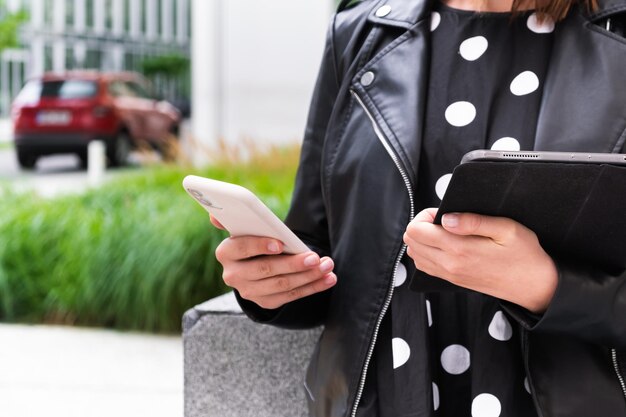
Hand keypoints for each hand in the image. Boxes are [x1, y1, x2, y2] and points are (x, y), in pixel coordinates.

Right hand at [211, 215, 336, 309]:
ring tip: (327, 265)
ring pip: (282, 285)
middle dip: (293, 263)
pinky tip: (328, 279)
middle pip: (266, 269)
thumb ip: (234, 220)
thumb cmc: (254, 239)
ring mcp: (249, 292)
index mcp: (226, 252)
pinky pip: (291, 296)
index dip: (260, 245)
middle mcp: (233, 275)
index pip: (241, 248)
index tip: (281, 243)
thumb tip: (215, 216)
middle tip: (315, 257)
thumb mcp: (245, 228)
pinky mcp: (265, 302)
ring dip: (309, 276)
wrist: (254, 264)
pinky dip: (312, 287)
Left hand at [403, 209, 557, 312]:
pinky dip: (427, 252)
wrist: (534, 286)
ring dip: (423, 239)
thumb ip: (473, 221)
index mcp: (459, 249)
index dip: (425, 215)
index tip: (443, 212)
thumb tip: (446, 218)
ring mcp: (449, 275)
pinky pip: (425, 266)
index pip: (416, 230)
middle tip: (443, 220)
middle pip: (411, 241)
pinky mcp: (453, 280)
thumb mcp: (506, 229)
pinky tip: (444, 244)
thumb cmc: (524, 255)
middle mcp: (449, 264)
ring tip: (445, 231)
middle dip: (422, 225)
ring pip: (415, 254)